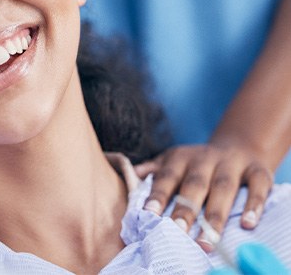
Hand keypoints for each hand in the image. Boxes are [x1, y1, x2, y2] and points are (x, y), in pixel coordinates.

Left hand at [134, 143, 272, 251]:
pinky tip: (246, 224)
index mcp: (181, 158)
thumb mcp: (173, 161)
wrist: (238, 146)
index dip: (158, 195)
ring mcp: (232, 163)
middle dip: (186, 209)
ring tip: (207, 242)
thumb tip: (131, 176)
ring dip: (215, 216)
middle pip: (194, 184)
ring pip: (224, 188)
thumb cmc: (197, 164)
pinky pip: (257, 188)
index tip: (149, 215)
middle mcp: (205, 158)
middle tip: (177, 232)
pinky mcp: (258, 171)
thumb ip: (154, 171)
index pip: (167, 177)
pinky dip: (253, 206)